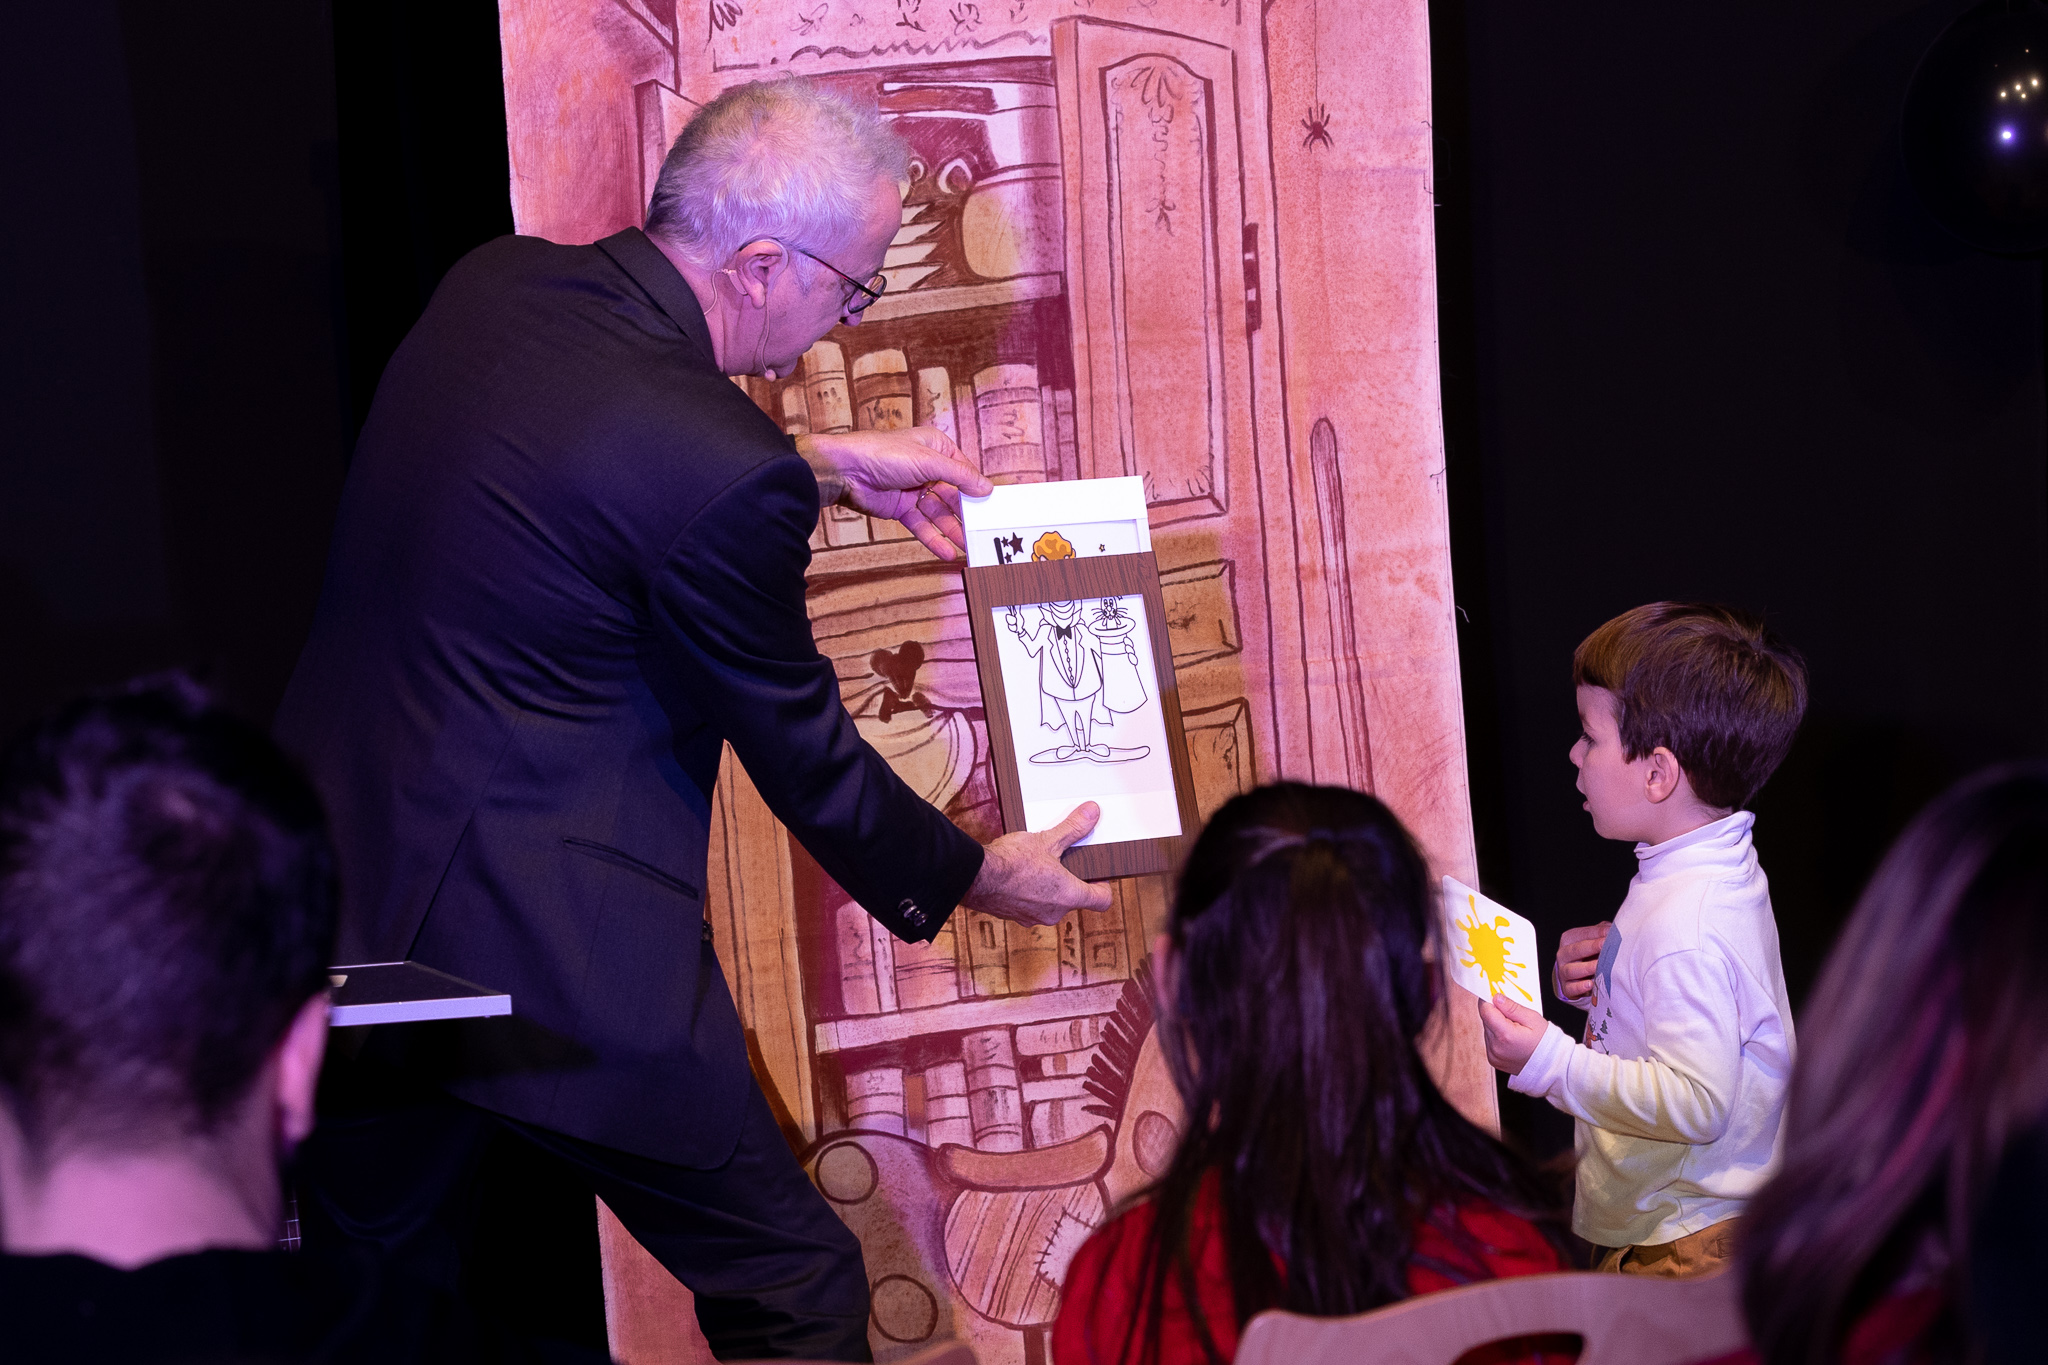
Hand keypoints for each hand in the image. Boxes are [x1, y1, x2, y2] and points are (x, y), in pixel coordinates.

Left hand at [795, 428, 992, 560]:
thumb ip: (960, 476)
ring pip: (938, 513)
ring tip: (967, 548)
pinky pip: (921, 525)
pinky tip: (945, 552)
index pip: (964, 471)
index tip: (992, 508)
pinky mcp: (901, 509)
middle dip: (966, 514)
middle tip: (982, 533)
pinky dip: (933, 538)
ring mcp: (914, 490)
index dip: (977, 489)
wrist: (845, 470)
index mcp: (936, 448)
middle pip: (953, 495)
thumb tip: (986, 488)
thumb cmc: (883, 453)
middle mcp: (927, 468)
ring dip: (951, 530)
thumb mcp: (929, 461)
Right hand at [964, 802, 1114, 925]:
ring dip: (1048, 887)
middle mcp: (1054, 913)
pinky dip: (1030, 892)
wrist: (976, 877)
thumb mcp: (1047, 840)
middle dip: (1070, 880)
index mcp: (1069, 896)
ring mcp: (1033, 918)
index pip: (1101, 900)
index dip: (1103, 886)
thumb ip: (1073, 829)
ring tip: (1038, 865)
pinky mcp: (1015, 916)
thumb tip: (1091, 814)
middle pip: (1074, 899)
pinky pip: (1031, 905)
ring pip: (1051, 903)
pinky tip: (1019, 875)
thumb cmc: (1011, 863)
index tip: (1098, 875)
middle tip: (1063, 861)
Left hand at [1478, 994, 1549, 1074]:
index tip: (1495, 996)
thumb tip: (1496, 998)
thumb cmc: (1544, 1041)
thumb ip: (1512, 1007)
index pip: (1485, 1010)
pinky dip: (1497, 1037)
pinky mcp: (1493, 1060)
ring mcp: (1493, 1055)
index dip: (1489, 1000)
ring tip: (1514, 1029)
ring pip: (1487, 1030)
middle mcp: (1495, 1047)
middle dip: (1496, 1014)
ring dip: (1496, 1026)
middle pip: (1486, 1020)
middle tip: (1512, 1016)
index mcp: (1505, 1035)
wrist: (1550, 1064)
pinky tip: (1511, 1038)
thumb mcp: (1532, 1018)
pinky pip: (1489, 1042)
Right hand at [1555, 920, 1611, 1005]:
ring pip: (1571, 970)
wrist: (1575, 976)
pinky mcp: (1566, 988)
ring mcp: (1563, 972)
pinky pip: (1571, 988)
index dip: (1595, 933)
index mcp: (1568, 940)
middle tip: (1604, 945)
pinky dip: (1580, 987)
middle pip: (1574, 950)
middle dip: (1590, 947)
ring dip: (1586, 968)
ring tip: (1598, 966)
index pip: (1581, 934)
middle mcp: (1563, 955)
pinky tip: (1591, 984)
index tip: (1609, 932)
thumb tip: (1614, 929)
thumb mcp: (1592, 940)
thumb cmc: (1588, 955)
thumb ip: (1601, 933)